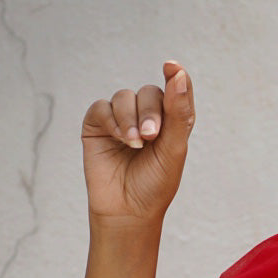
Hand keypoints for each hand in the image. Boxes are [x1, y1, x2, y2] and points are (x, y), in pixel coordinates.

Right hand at [81, 61, 194, 225]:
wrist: (128, 211)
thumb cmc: (155, 184)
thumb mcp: (173, 148)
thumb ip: (177, 112)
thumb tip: (179, 74)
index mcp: (171, 120)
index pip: (176, 90)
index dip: (176, 77)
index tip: (172, 67)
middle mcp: (146, 116)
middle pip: (149, 92)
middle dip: (150, 111)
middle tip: (151, 136)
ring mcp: (120, 119)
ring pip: (124, 96)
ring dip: (130, 117)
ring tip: (136, 143)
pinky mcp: (97, 125)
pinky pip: (102, 107)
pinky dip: (112, 119)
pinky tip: (120, 139)